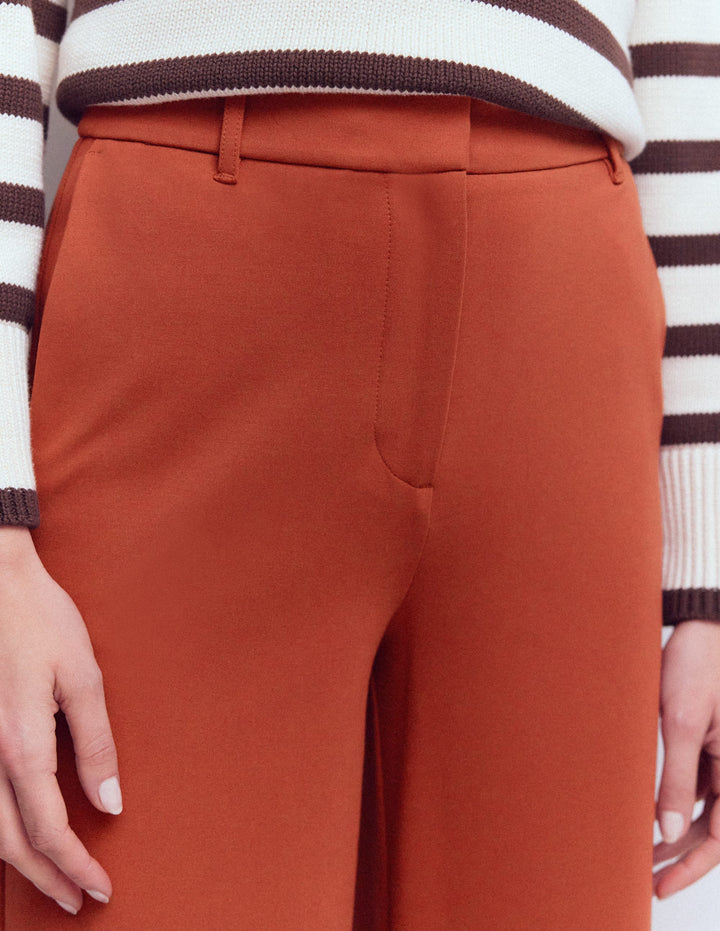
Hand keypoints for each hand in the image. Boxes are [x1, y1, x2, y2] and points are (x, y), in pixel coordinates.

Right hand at [0, 526, 120, 914]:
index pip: (47, 827)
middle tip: (78, 900)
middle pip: (9, 841)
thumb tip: (109, 802)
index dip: (73, 865)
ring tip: (53, 880)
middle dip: (46, 877)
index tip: (101, 888)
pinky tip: (18, 836)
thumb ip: (95, 742)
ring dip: (19, 862)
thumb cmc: (43, 621)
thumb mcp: (84, 675)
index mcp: (20, 743)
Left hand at [653, 618, 719, 899]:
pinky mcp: (707, 744)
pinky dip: (676, 804)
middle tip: (647, 879)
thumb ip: (677, 778)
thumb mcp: (680, 721)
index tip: (659, 885)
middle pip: (714, 830)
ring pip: (704, 811)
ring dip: (676, 834)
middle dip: (681, 859)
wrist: (700, 627)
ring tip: (643, 855)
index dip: (691, 868)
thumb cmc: (695, 666)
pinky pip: (696, 786)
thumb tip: (669, 830)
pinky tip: (649, 816)